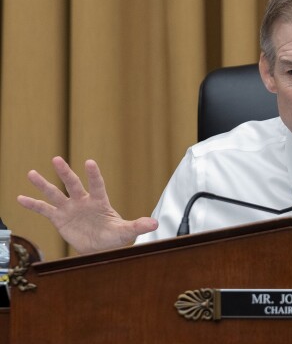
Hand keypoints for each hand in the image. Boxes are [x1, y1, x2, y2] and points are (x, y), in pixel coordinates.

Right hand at [17, 156, 157, 253]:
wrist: (99, 246)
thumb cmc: (114, 236)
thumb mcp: (126, 232)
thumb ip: (138, 226)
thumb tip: (155, 223)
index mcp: (99, 201)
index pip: (97, 185)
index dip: (94, 175)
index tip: (90, 162)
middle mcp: (83, 201)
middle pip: (73, 184)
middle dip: (65, 172)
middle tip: (57, 159)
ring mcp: (70, 208)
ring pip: (55, 193)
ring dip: (43, 184)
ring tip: (31, 173)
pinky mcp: (59, 218)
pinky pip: (44, 210)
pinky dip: (33, 204)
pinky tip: (20, 198)